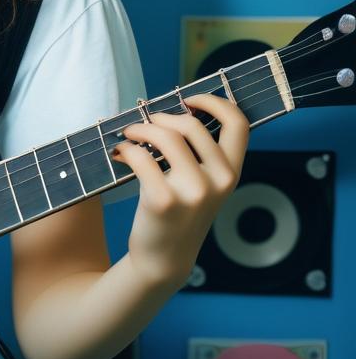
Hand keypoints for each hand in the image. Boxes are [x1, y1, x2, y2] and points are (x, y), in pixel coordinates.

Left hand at [113, 93, 249, 288]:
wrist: (164, 259)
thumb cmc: (180, 213)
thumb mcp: (204, 185)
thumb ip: (201, 154)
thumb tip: (173, 111)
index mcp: (232, 173)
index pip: (239, 124)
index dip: (214, 102)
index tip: (189, 100)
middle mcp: (218, 181)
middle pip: (192, 124)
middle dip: (162, 117)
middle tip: (145, 123)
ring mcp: (193, 192)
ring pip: (164, 136)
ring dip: (139, 128)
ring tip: (129, 135)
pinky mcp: (163, 200)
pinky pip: (141, 157)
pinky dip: (125, 149)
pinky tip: (119, 153)